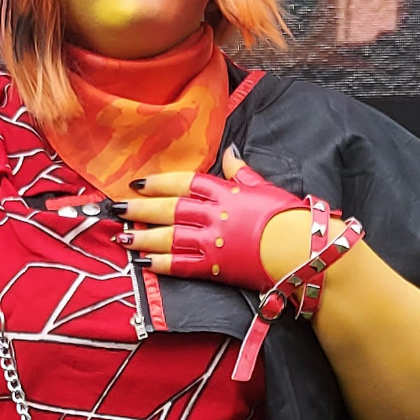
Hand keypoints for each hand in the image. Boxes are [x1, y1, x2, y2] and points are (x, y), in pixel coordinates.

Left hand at [118, 147, 323, 289]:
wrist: (302, 249)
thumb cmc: (289, 217)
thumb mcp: (265, 186)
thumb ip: (241, 171)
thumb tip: (230, 151)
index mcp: (226, 192)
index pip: (185, 182)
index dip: (159, 182)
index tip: (139, 181)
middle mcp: (214, 215)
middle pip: (170, 208)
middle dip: (141, 208)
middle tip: (116, 206)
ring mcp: (213, 241)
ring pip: (170, 236)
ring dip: (143, 236)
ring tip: (121, 235)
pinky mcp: (216, 268)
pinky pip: (182, 265)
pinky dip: (161, 264)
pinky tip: (142, 262)